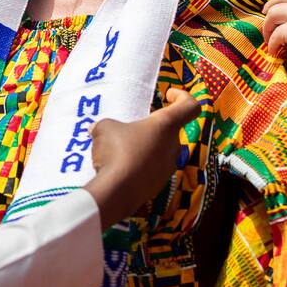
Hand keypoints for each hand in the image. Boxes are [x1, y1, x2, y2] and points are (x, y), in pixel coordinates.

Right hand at [84, 88, 199, 227]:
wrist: (117, 191)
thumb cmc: (116, 151)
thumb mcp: (105, 127)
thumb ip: (107, 124)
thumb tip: (95, 129)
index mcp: (166, 126)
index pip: (190, 106)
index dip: (182, 96)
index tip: (166, 95)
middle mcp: (173, 146)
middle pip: (170, 130)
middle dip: (153, 127)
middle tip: (131, 127)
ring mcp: (168, 167)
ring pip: (160, 150)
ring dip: (145, 147)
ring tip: (121, 149)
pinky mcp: (159, 184)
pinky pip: (152, 168)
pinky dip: (140, 165)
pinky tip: (120, 167)